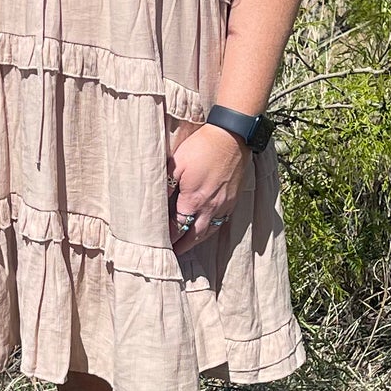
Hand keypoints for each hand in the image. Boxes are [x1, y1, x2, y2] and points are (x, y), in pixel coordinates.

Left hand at [168, 121, 247, 254]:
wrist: (232, 136)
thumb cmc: (202, 147)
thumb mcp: (177, 164)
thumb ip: (166, 185)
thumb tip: (156, 201)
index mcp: (193, 201)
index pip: (178, 227)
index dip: (169, 237)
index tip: (159, 244)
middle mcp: (210, 208)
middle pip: (195, 235)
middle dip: (183, 246)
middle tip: (173, 254)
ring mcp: (224, 204)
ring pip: (209, 231)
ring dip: (197, 240)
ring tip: (188, 245)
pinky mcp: (233, 199)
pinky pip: (221, 221)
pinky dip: (211, 229)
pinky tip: (207, 228)